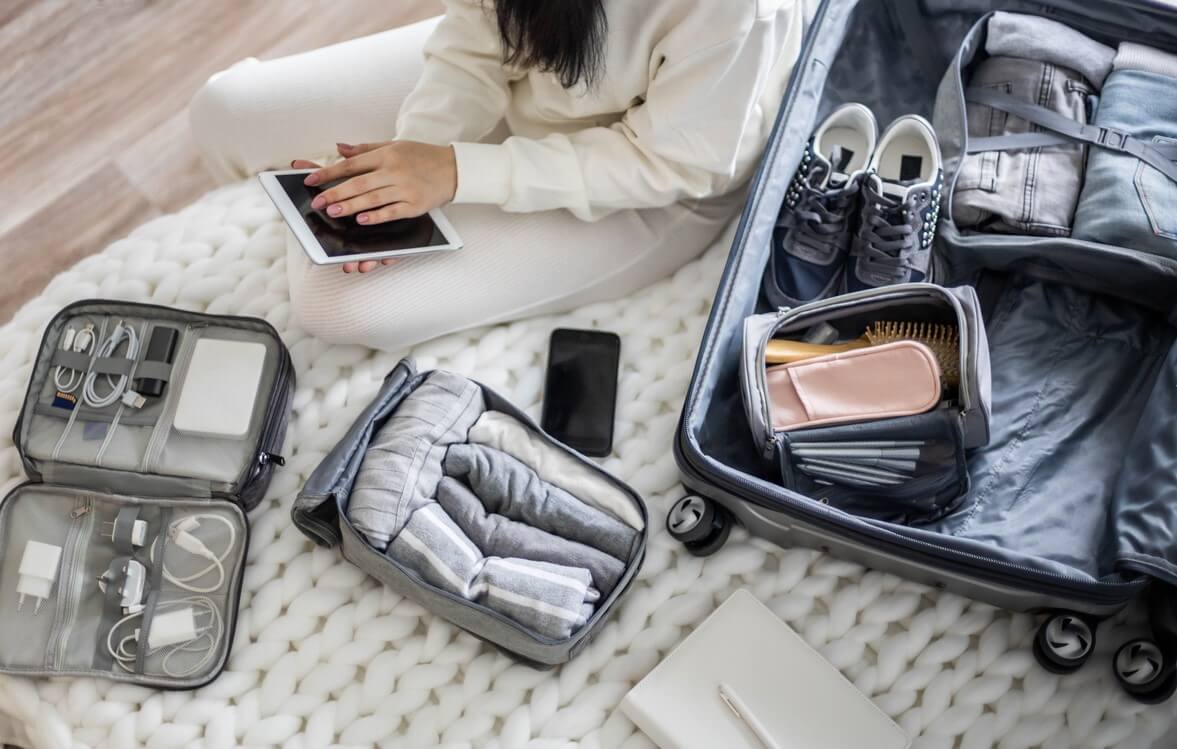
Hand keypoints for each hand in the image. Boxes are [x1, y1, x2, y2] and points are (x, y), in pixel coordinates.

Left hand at [291, 140, 456, 272]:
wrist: (454, 169)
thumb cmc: (423, 157)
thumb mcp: (395, 146)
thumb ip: (366, 149)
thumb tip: (339, 148)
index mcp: (387, 155)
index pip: (352, 164)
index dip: (329, 172)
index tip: (311, 179)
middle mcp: (394, 171)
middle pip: (359, 183)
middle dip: (335, 192)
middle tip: (317, 202)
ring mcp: (405, 189)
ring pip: (372, 198)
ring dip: (351, 205)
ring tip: (333, 211)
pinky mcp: (415, 205)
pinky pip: (392, 212)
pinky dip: (376, 216)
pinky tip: (361, 220)